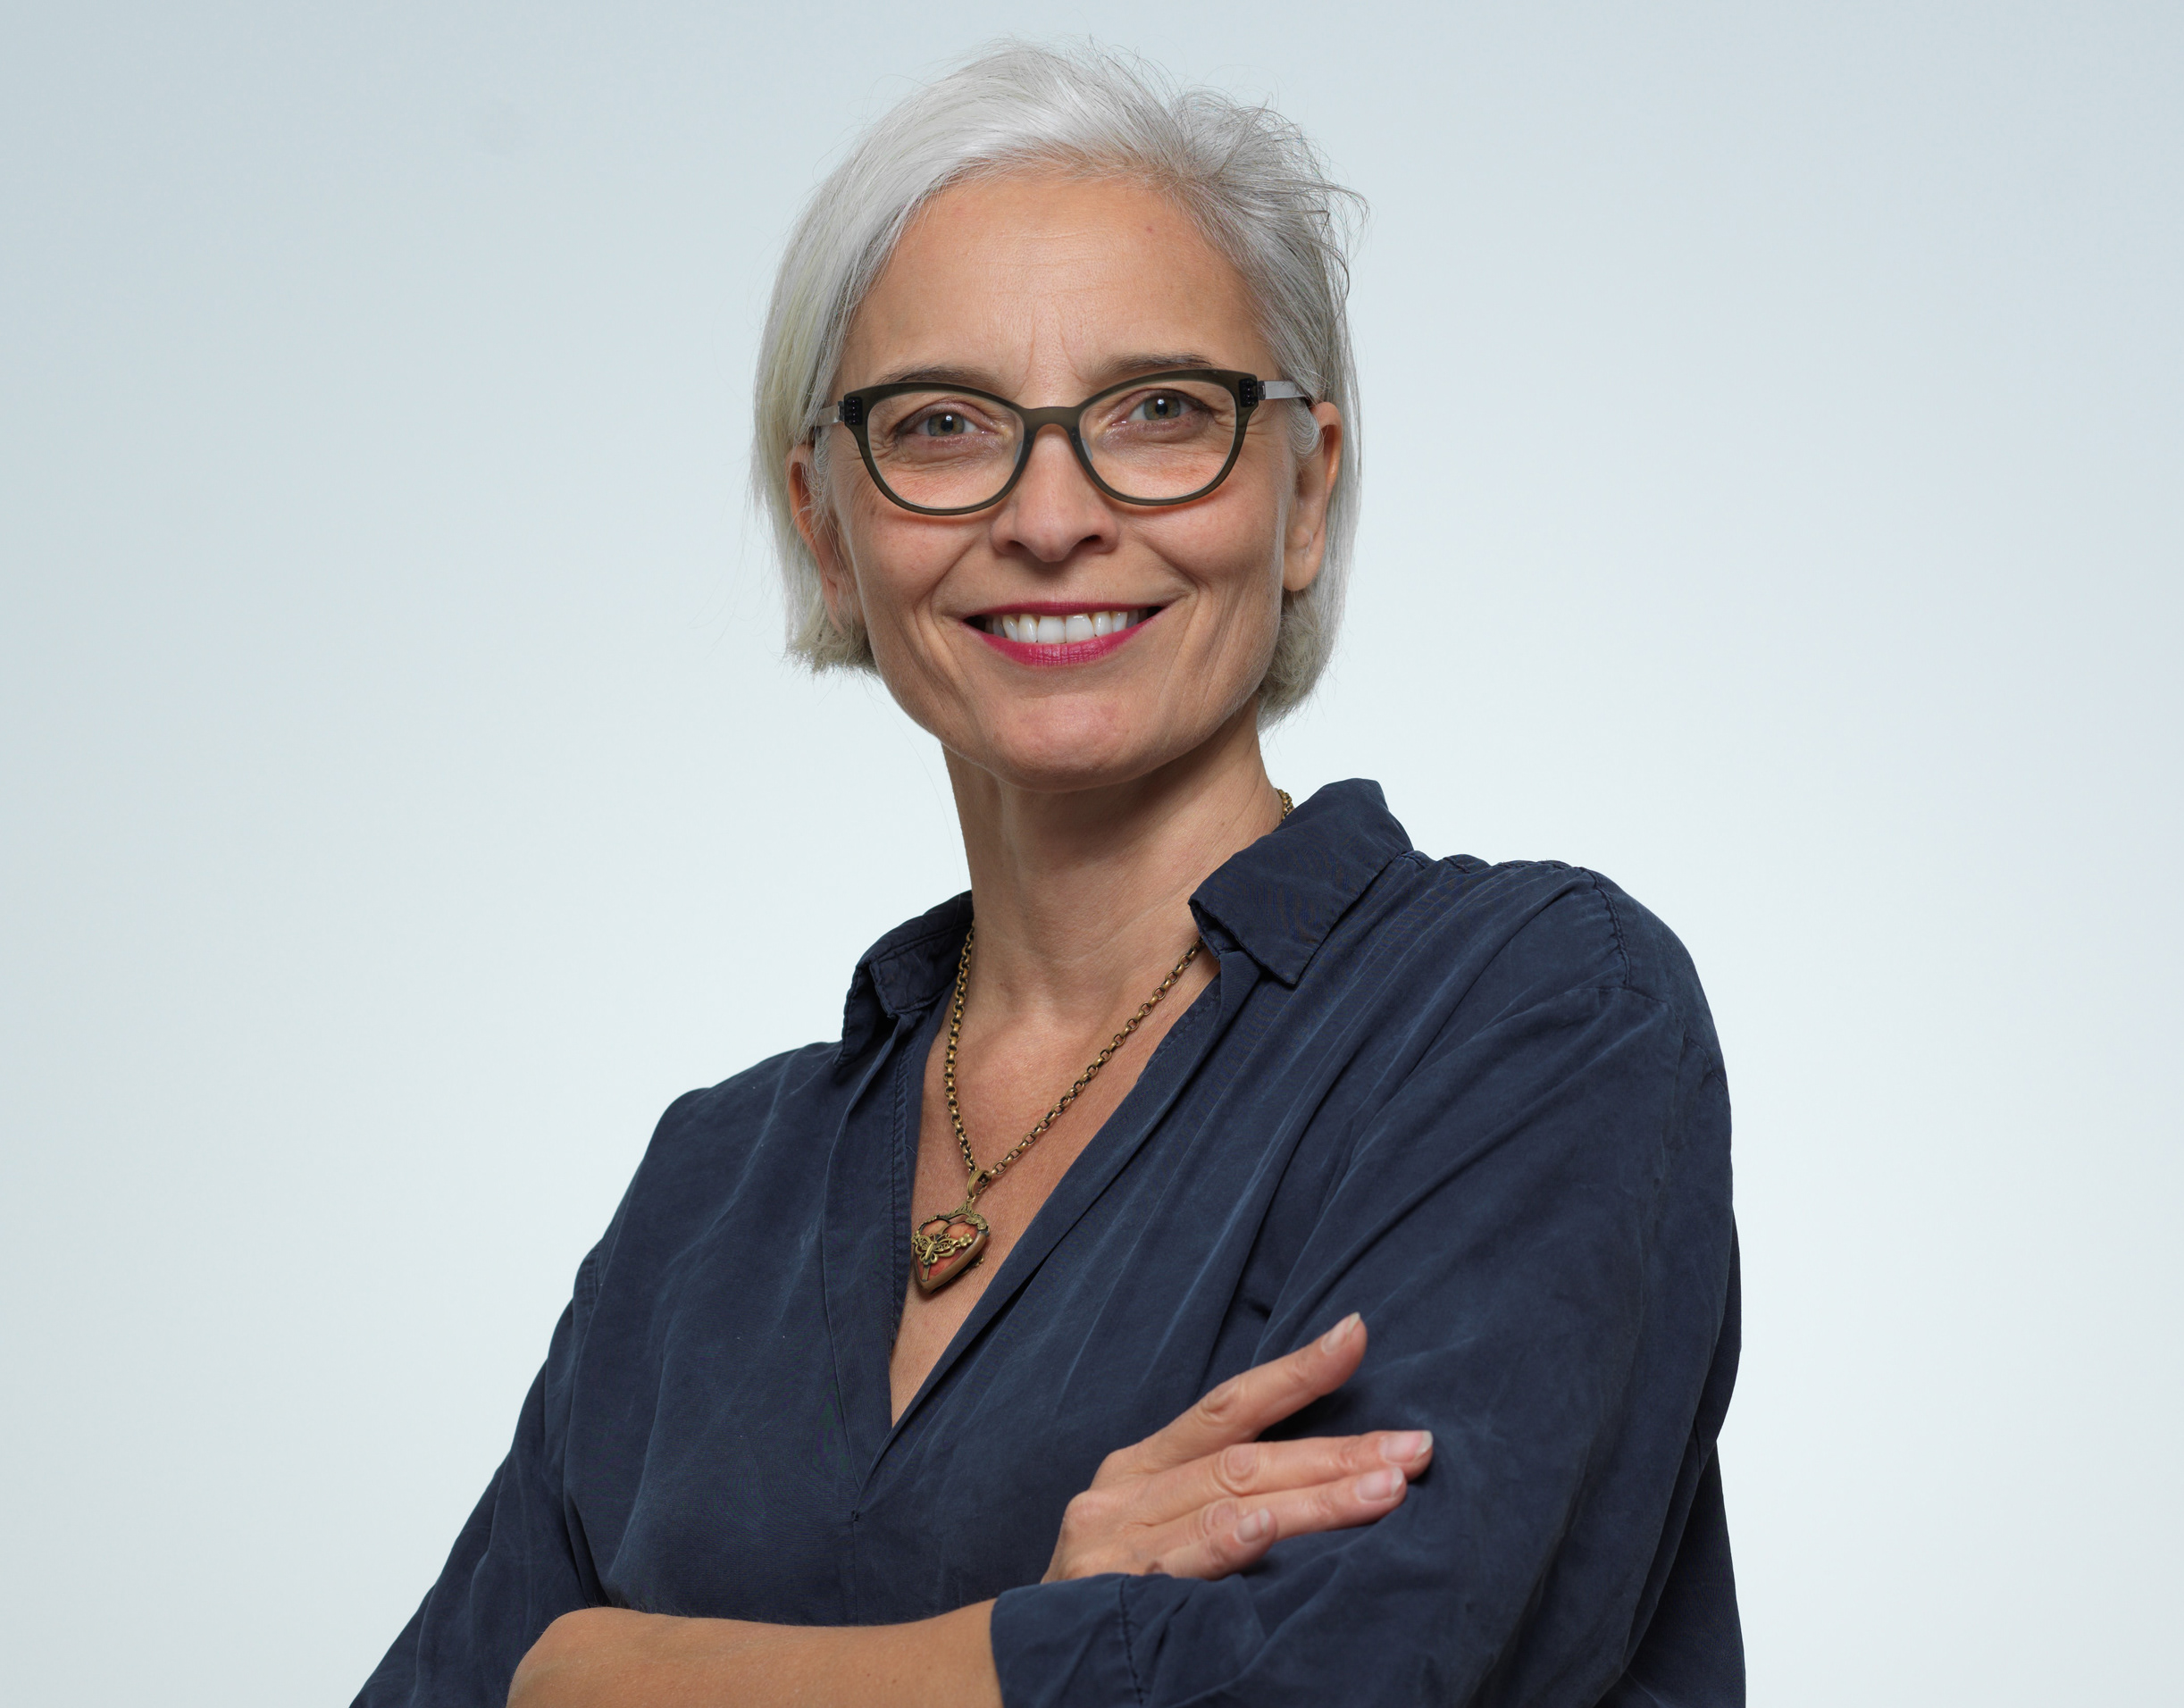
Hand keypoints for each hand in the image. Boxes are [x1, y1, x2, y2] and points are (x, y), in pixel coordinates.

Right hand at [1041, 1313, 1430, 1582]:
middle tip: (1415, 1449)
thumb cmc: (1105, 1595)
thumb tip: (1324, 1476)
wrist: (1017, 1668)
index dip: (1294, 1370)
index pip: (1228, 1405)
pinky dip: (1223, 1543)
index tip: (1357, 1334)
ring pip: (1227, 1502)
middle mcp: (1124, 1493)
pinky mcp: (1104, 1594)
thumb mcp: (1151, 1528)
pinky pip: (1175, 1566)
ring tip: (1383, 1488)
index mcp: (1141, 1467)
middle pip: (1246, 1458)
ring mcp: (1112, 1542)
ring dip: (1314, 1497)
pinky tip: (1266, 1529)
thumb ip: (1215, 1496)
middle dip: (1339, 1452)